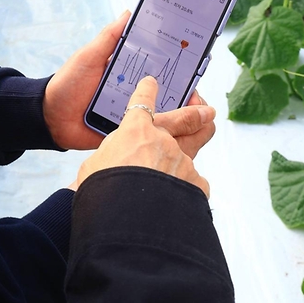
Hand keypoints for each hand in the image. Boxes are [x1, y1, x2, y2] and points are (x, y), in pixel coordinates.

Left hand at [44, 12, 215, 150]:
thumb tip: (129, 11)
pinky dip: (162, 133)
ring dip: (179, 113)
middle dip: (185, 91)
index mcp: (128, 70)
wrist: (49, 118)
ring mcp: (131, 111)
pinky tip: (178, 134)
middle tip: (198, 93)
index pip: (158, 64)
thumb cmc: (67, 84)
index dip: (177, 62)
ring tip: (196, 114)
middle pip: (166, 90)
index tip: (195, 58)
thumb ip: (108, 37)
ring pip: (161, 112)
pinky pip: (147, 132)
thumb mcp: (88, 56)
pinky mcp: (126, 131)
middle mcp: (133, 90)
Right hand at [74, 76, 209, 196]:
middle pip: (187, 119)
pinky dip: (187, 190)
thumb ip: (113, 153)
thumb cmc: (102, 191)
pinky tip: (177, 201)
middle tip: (207, 111)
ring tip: (170, 184)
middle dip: (198, 113)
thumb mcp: (95, 164)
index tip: (151, 84)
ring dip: (181, 164)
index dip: (147, 91)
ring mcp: (181, 161)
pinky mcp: (194, 183)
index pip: (142, 102)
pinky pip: (195, 183)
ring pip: (189, 156)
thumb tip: (120, 156)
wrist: (125, 218)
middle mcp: (162, 140)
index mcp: (135, 131)